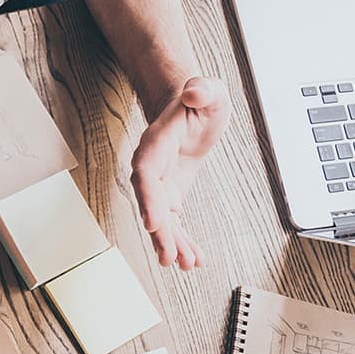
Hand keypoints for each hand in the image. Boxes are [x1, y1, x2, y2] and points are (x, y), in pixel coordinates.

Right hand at [130, 77, 228, 270]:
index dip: (148, 198)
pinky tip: (192, 259)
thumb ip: (203, 89)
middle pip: (150, 203)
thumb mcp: (208, 89)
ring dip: (170, 243)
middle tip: (170, 257)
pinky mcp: (170, 194)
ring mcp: (160, 182)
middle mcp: (152, 165)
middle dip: (160, 232)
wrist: (190, 108)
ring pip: (160, 218)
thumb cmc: (199, 98)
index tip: (153, 223)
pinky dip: (181, 241)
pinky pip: (172, 222)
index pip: (146, 172)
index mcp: (157, 141)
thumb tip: (195, 93)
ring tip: (184, 264)